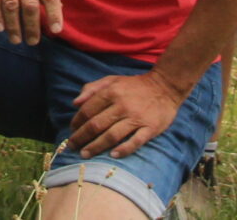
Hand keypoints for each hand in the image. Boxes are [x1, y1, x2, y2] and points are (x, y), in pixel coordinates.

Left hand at [67, 69, 189, 158]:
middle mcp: (122, 105)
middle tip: (72, 146)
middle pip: (97, 125)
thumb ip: (92, 89)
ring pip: (112, 135)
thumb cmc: (134, 85)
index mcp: (111, 92)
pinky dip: (123, 150)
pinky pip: (135, 142)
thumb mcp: (112, 80)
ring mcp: (137, 118)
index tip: (71, 130)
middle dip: (82, 137)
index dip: (77, 122)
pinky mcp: (150, 128)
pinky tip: (112, 155)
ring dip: (96, 146)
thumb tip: (75, 103)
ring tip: (85, 154)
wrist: (165, 86)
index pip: (88, 110)